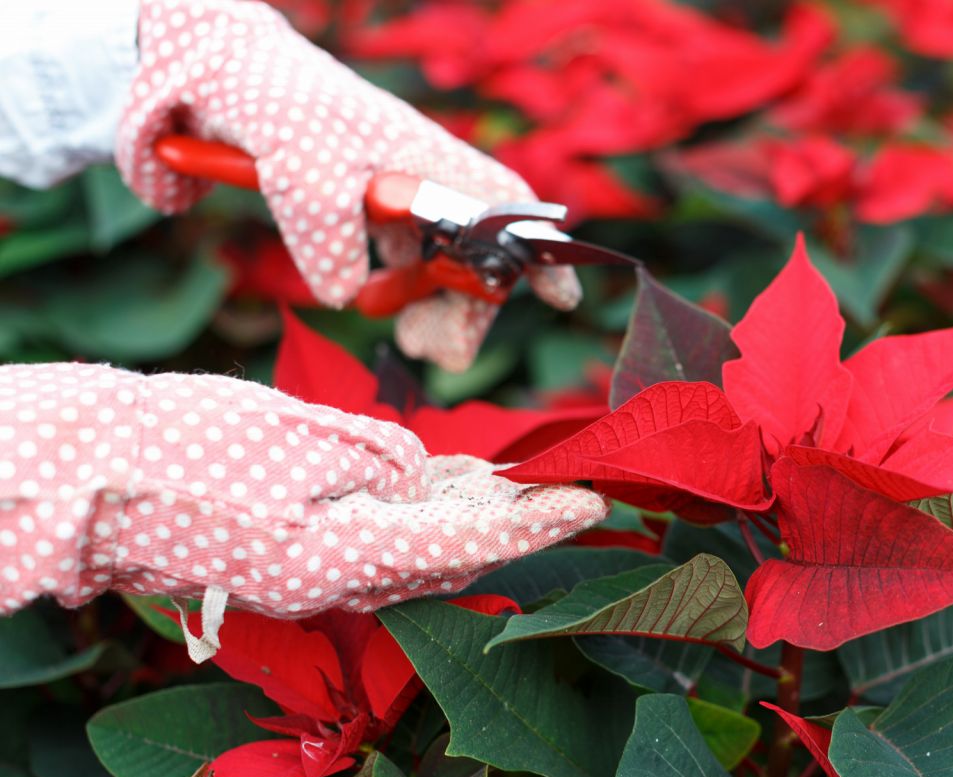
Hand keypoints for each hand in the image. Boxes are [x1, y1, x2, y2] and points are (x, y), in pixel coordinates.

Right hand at [0, 363, 606, 657]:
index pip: (469, 543)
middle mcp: (339, 583)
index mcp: (343, 556)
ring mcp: (318, 578)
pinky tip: (460, 481)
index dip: (537, 525)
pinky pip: (386, 541)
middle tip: (576, 490)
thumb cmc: (181, 443)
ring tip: (532, 483)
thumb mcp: (297, 434)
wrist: (88, 478)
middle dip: (520, 525)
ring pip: (426, 550)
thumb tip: (425, 479)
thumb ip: (382, 461)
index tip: (593, 501)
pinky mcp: (301, 559)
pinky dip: (431, 513)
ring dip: (480, 518)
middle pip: (458, 556)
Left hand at [115, 0, 579, 370]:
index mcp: (428, 162)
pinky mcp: (363, 210)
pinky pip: (400, 261)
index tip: (559, 298)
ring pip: (439, 263)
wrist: (222, 79)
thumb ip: (329, 236)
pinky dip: (398, 293)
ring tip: (413, 344)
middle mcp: (423, 180)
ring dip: (434, 308)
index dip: (537, 252)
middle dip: (469, 307)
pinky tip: (382, 311)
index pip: (503, 206)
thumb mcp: (302, 173)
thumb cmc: (279, 111)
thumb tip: (346, 295)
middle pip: (475, 252)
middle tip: (438, 352)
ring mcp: (396, 197)